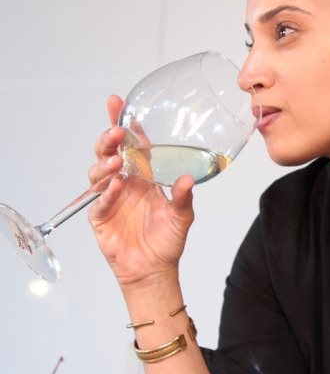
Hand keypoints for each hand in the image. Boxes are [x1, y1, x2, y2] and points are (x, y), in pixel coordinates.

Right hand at [88, 95, 194, 286]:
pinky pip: (99, 201)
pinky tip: (115, 186)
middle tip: (117, 131)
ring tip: (118, 162)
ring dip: (106, 164)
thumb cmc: (167, 240)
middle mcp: (124, 182)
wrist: (154, 270)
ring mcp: (109, 198)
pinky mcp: (100, 217)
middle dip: (109, 138)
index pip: (132, 144)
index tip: (120, 103)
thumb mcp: (182, 216)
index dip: (125, 123)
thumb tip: (187, 178)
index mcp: (143, 176)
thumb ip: (183, 197)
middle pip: (109, 152)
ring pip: (98, 173)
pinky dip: (106, 193)